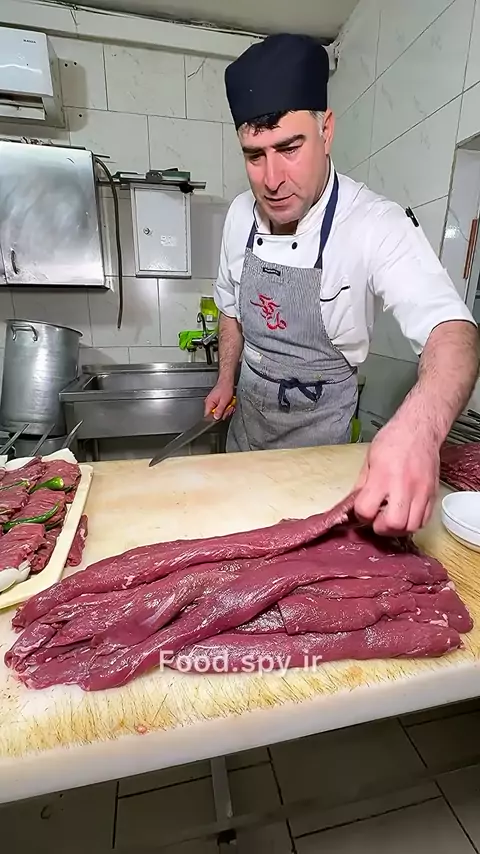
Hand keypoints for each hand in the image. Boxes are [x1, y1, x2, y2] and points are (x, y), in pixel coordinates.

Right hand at [204, 379, 234, 419]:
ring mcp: (212, 402)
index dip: (215, 418)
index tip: (221, 416)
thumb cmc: (225, 388)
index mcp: (209, 403)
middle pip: (214, 415)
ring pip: (218, 412)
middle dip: (223, 413)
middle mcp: (209, 403)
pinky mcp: (216, 402)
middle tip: (228, 408)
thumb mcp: (224, 401)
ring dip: (225, 410)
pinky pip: (220, 408)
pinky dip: (225, 407)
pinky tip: (228, 404)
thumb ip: (219, 410)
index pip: (208, 416)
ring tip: (229, 405)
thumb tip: (216, 418)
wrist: (227, 381)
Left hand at [353, 419, 439, 535]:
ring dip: (398, 528)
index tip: (362, 510)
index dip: (361, 514)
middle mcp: (404, 486)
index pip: (367, 510)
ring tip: (391, 517)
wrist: (419, 430)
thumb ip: (362, 485)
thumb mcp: (369, 460)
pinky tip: (405, 513)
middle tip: (378, 519)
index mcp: (382, 476)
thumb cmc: (393, 440)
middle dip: (381, 527)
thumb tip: (353, 506)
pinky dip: (413, 523)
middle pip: (393, 525)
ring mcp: (421, 492)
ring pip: (411, 527)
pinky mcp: (433, 494)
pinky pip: (424, 520)